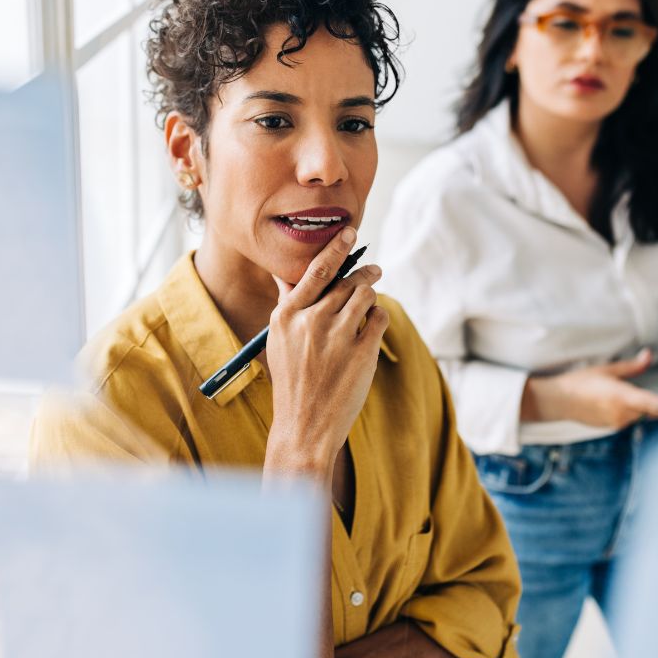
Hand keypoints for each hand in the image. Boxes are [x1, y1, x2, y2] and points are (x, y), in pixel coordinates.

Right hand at [264, 227, 389, 475]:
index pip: (316, 269)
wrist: (304, 425)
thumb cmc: (292, 380)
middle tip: (374, 269)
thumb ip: (287, 305)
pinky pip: (378, 318)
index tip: (350, 232)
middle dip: (364, 272)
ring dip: (372, 292)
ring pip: (365, 294)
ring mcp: (337, 336)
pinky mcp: (362, 352)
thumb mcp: (279, 340)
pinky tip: (371, 324)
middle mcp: (311, 321)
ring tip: (372, 295)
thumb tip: (285, 273)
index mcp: (287, 315)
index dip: (336, 247)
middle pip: (346, 280)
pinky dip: (378, 317)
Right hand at [522, 349, 657, 428]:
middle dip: (645, 399)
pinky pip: (626, 418)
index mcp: (621, 395)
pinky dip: (623, 410)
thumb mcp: (606, 370)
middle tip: (622, 388)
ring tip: (608, 394)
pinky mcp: (612, 427)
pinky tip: (605, 403)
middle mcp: (621, 412)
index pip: (652, 403)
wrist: (559, 401)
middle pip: (647, 408)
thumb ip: (631, 366)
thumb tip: (648, 356)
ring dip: (632, 404)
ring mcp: (616, 422)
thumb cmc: (580, 382)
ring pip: (637, 414)